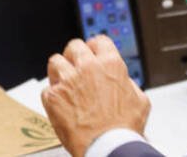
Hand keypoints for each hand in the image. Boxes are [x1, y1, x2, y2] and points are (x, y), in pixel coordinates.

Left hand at [41, 36, 150, 156]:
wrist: (108, 147)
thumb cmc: (124, 129)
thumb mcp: (140, 101)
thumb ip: (128, 84)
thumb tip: (123, 81)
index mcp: (110, 64)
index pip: (99, 40)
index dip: (95, 47)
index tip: (92, 53)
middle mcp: (87, 67)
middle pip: (74, 47)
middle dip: (75, 56)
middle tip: (76, 68)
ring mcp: (68, 80)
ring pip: (55, 61)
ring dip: (59, 71)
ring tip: (63, 82)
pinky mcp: (53, 96)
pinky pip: (47, 88)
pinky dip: (52, 96)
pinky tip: (60, 104)